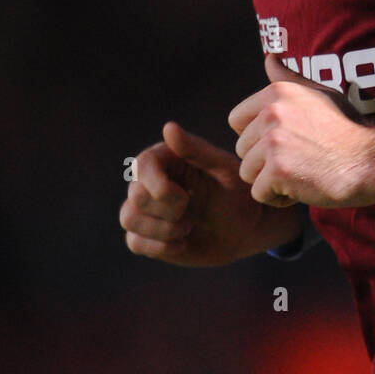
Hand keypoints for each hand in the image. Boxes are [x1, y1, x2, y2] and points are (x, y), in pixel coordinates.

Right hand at [119, 122, 304, 266]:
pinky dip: (160, 246)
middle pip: (135, 195)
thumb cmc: (237, 192)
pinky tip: (183, 243)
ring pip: (128, 218)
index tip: (186, 198)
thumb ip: (195, 149)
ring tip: (188, 227)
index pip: (141, 165)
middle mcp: (150, 181)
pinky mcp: (147, 236)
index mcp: (166, 158)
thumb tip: (168, 127)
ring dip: (162, 229)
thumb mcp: (223, 168)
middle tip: (192, 210)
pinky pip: (134, 242)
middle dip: (167, 209)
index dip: (158, 185)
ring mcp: (147, 209)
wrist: (246, 229)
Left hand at [228, 54, 374, 209]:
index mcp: (277, 93)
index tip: (286, 141)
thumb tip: (269, 58)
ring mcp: (273, 140)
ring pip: (248, 173)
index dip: (257, 137)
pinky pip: (259, 193)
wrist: (371, 160)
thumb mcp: (320, 94)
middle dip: (265, 161)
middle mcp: (271, 112)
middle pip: (242, 150)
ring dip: (271, 181)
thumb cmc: (347, 130)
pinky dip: (279, 198)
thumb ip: (288, 80)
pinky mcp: (278, 169)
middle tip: (300, 159)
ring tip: (301, 173)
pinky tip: (303, 187)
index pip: (236, 120)